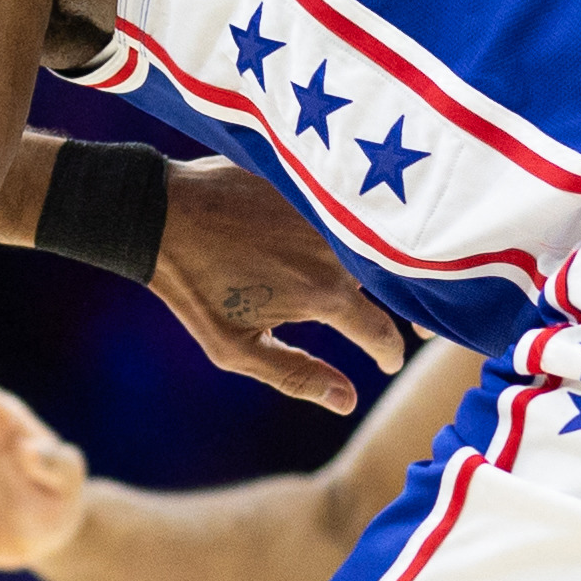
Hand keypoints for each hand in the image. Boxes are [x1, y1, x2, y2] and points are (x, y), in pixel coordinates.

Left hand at [148, 158, 408, 414]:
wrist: (162, 215)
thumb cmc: (195, 289)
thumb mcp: (236, 349)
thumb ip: (296, 376)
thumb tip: (347, 401)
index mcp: (324, 294)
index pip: (382, 331)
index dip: (390, 352)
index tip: (387, 361)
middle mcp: (337, 250)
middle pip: (393, 280)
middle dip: (413, 301)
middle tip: (417, 321)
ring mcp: (330, 209)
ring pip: (377, 238)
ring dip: (386, 257)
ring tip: (388, 273)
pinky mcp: (317, 178)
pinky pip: (353, 203)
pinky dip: (361, 221)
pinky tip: (359, 230)